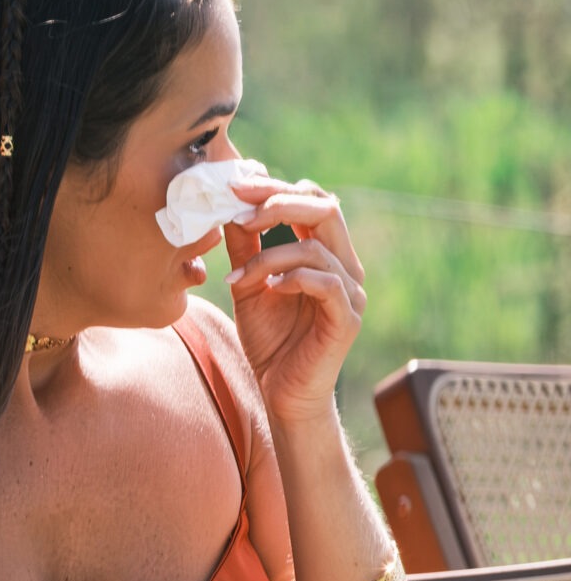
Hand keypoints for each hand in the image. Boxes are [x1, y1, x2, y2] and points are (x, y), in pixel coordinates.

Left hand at [221, 172, 365, 428]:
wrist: (280, 393)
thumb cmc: (269, 340)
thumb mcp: (249, 285)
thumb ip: (245, 248)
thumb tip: (229, 208)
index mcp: (325, 253)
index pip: (313, 201)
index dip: (277, 189)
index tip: (236, 188)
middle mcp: (345, 266)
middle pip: (326, 209)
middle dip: (279, 204)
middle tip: (240, 212)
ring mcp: (351, 292)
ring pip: (316, 248)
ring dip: (269, 256)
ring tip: (239, 278)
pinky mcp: (347, 319)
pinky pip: (327, 284)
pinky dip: (293, 279)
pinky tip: (269, 290)